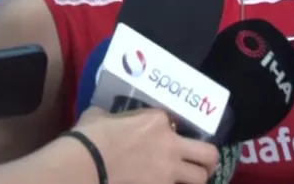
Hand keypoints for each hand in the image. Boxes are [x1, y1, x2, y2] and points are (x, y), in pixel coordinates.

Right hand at [75, 107, 219, 183]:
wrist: (85, 162)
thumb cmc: (90, 135)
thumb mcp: (102, 115)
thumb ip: (113, 116)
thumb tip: (105, 120)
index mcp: (158, 119)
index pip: (175, 121)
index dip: (170, 129)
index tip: (163, 136)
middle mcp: (171, 144)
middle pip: (208, 154)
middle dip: (209, 160)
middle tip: (203, 164)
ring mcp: (167, 170)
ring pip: (199, 179)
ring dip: (196, 179)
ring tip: (188, 180)